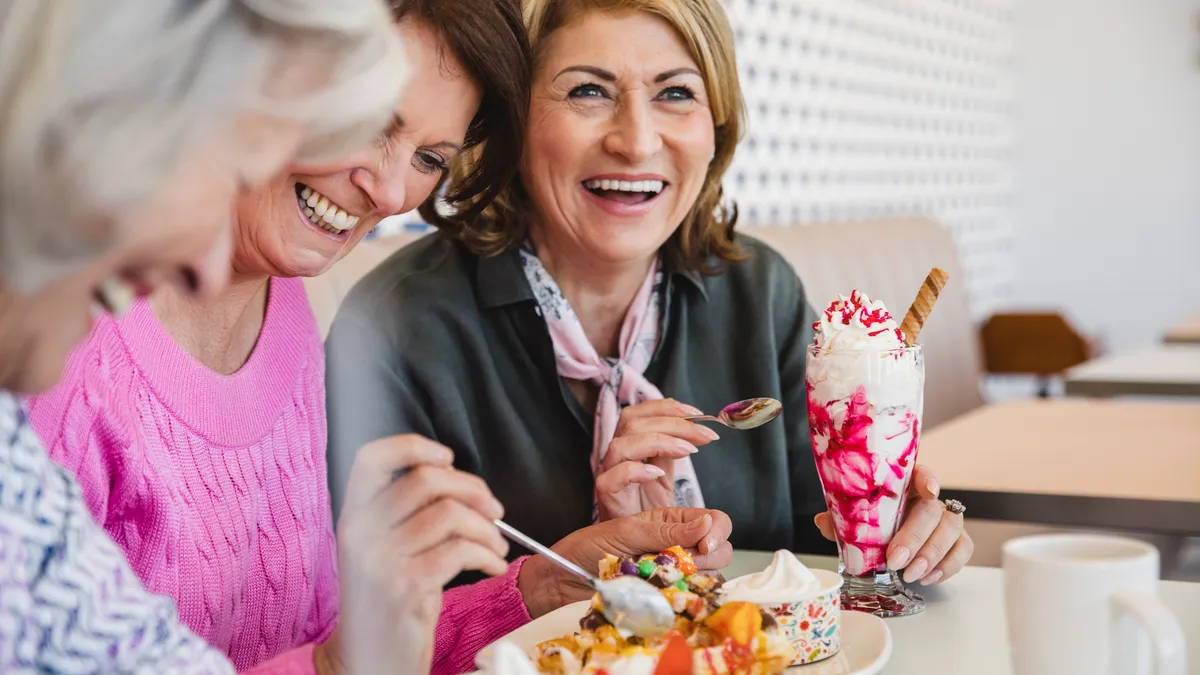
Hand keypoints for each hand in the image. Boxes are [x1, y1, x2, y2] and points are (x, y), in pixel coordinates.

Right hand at [315, 435, 508, 674]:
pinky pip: (459, 551)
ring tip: (496, 547)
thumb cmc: (388, 601)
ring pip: (449, 515)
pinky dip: (487, 555)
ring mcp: (378, 560)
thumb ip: (406, 512)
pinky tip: (493, 567)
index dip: (413, 446)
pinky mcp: (402, 587)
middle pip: (425, 480)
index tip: (447, 458)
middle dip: (473, 489)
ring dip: (487, 528)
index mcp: (353, 516)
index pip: (371, 457)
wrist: (368, 660)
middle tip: (494, 510)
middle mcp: (359, 532)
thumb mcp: (384, 548)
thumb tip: (458, 479)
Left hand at [518, 507, 733, 618]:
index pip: (714, 520)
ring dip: (695, 576)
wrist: (566, 578)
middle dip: (710, 556)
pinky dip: (686, 597)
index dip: (716, 531)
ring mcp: (675, 572)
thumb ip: (665, 530)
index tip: (702, 545)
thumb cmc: (589, 547)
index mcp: (671, 521)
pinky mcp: (667, 595)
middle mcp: (678, 545)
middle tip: (681, 563)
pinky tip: (666, 594)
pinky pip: (692, 598)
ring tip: (663, 576)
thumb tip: (705, 524)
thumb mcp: (626, 531)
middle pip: (721, 548)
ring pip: (711, 575)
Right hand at [595, 399, 720, 519]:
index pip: (639, 413)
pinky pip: (613, 477)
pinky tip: (657, 474)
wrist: (637, 543)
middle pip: (632, 422)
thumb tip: (694, 430)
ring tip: (687, 450)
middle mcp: (616, 456)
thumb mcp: (664, 475)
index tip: (698, 414)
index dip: (666, 408)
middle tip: (703, 435)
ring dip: (658, 441)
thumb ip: (671, 451)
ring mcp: (608, 474)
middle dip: (671, 422)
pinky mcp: (606, 497)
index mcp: (629, 444)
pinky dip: (636, 470)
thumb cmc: (646, 510)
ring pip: (621, 445)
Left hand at [814, 464, 972, 585]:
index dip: (927, 478)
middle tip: (895, 560)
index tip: (928, 490)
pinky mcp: (958, 540)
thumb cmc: (876, 527)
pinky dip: (947, 566)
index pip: (919, 472)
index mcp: (905, 486)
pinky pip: (963, 550)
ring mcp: (946, 519)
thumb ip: (842, 520)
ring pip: (951, 529)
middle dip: (915, 536)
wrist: (892, 547)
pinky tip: (927, 578)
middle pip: (932, 509)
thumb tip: (822, 521)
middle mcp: (930, 499)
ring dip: (931, 554)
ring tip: (910, 574)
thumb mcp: (856, 521)